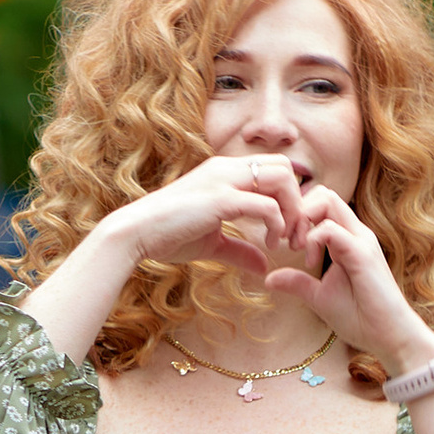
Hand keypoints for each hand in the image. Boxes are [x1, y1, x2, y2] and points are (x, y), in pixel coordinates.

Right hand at [112, 156, 306, 279]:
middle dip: (297, 202)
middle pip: (285, 167)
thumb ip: (240, 251)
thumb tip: (265, 267)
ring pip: (283, 178)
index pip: (274, 168)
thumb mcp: (212, 244)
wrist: (136, 233)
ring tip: (283, 240)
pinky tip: (268, 244)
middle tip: (293, 237)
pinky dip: (276, 225)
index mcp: (225, 172)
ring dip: (292, 210)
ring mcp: (224, 180)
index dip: (288, 198)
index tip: (285, 232)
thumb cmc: (168, 236)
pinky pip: (266, 204)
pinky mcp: (221, 199)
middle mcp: (227, 168)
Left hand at [260, 181, 429, 370]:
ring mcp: (360, 240)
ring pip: (327, 200)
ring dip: (303, 220)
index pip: (321, 203)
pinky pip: (330, 229)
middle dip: (297, 211)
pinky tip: (309, 263)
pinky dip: (312, 240)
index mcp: (347, 238)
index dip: (297, 216)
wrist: (389, 337)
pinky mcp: (362, 254)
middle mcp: (355, 232)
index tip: (286, 243)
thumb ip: (297, 282)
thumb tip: (269, 278)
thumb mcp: (319, 296)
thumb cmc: (360, 317)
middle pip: (323, 193)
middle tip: (287, 242)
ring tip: (297, 248)